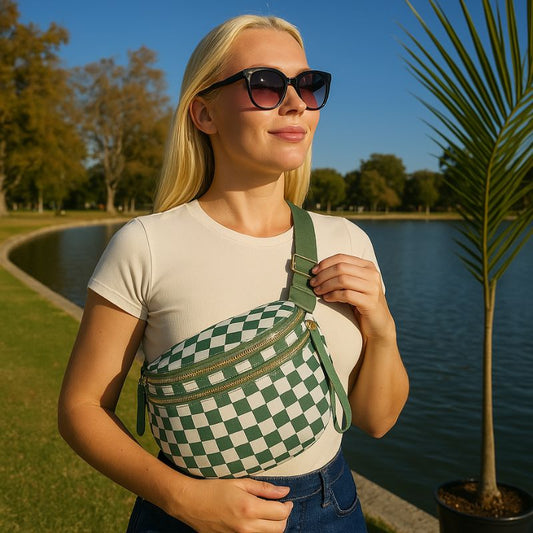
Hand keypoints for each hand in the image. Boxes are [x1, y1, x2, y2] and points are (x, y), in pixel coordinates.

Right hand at [175, 477, 292, 532]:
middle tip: (281, 506)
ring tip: (270, 513)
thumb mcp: (240, 482)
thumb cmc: (213, 489)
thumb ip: (264, 488)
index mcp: (249, 508)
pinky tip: (258, 521)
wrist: (190, 503)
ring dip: (275, 526)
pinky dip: (262, 532)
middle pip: (279, 529)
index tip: (286, 500)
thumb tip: (284, 491)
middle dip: (284, 517)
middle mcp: (247, 526)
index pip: (281, 513)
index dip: (288, 505)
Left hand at [310, 253, 394, 339]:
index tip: (313, 271)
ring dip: (326, 285)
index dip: (325, 263)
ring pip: (342, 280)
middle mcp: (372, 274)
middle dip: (323, 275)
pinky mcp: (370, 302)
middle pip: (341, 268)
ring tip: (317, 291)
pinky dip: (333, 295)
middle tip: (313, 283)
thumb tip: (317, 270)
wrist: (378, 323)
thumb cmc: (361, 302)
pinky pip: (346, 295)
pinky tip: (326, 298)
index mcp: (367, 266)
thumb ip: (342, 274)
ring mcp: (372, 288)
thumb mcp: (354, 284)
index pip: (342, 258)